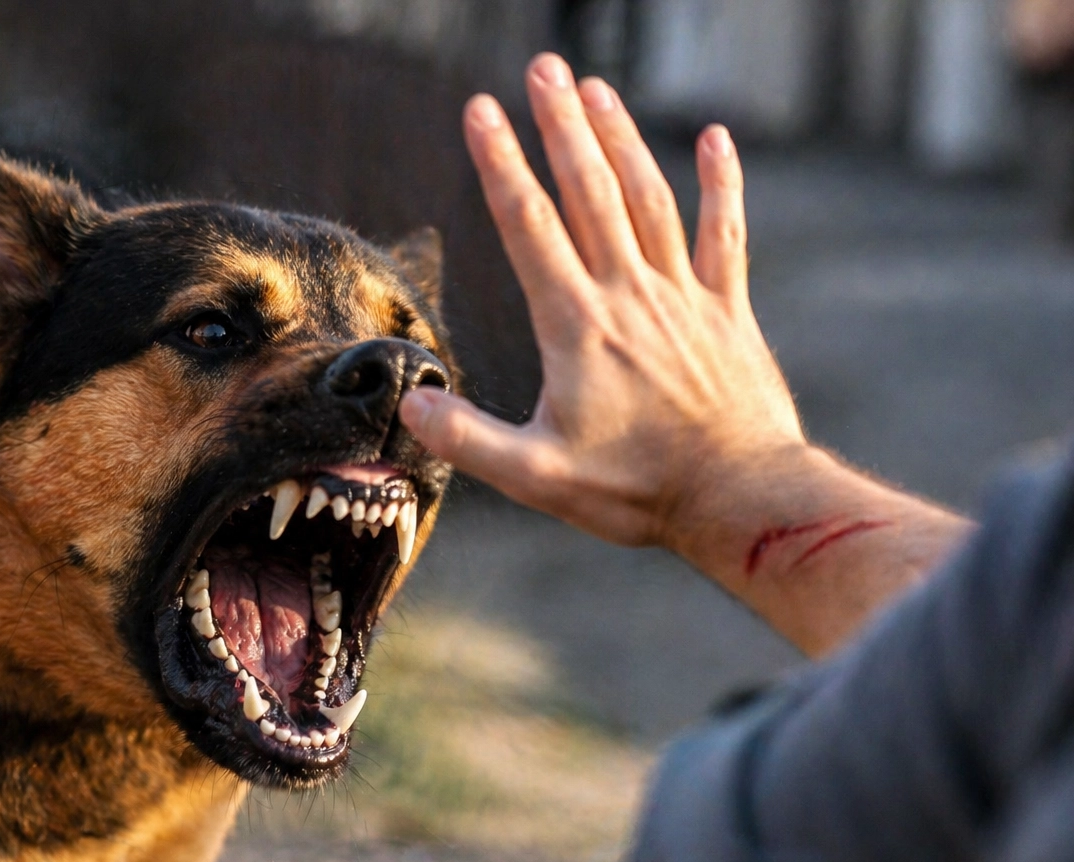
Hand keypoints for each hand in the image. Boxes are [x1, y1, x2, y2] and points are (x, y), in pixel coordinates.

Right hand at [400, 54, 802, 549]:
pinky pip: (725, 233)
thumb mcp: (537, 477)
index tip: (480, 111)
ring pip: (648, 199)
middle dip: (560, 125)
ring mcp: (684, 298)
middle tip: (542, 68)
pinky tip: (716, 138)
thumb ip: (469, 440)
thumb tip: (412, 406)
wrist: (743, 499)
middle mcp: (630, 296)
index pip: (529, 227)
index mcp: (577, 327)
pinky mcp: (728, 313)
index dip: (501, 164)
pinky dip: (721, 183)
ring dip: (620, 140)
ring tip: (595, 89)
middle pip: (589, 192)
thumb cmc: (638, 491)